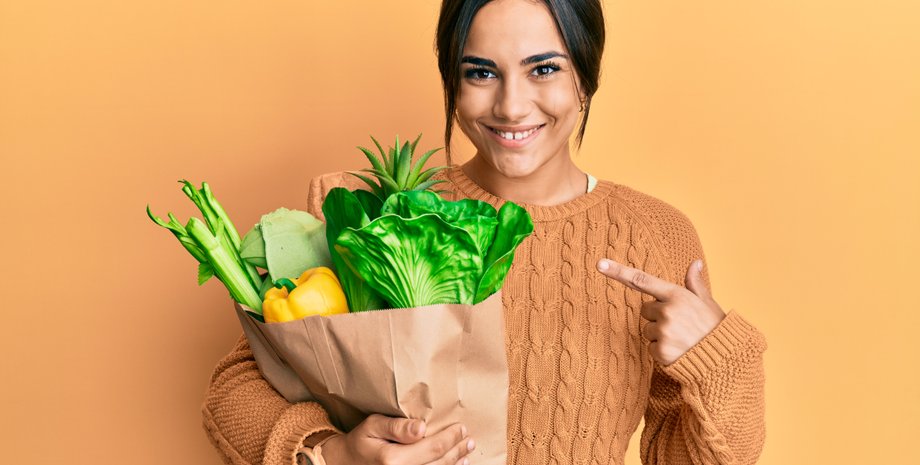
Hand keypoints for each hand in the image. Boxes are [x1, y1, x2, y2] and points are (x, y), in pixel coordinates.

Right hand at [322, 413, 475, 464]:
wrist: (344, 464)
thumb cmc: (361, 441)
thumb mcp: (373, 425)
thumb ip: (398, 427)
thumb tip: (422, 427)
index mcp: (393, 459)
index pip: (433, 447)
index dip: (451, 438)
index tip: (462, 427)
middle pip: (440, 463)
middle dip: (457, 450)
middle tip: (469, 440)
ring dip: (455, 463)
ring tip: (466, 453)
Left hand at [596, 258, 725, 365]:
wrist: (725, 360)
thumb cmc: (714, 328)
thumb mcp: (707, 302)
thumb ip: (695, 283)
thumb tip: (695, 262)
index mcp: (677, 295)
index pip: (642, 280)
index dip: (618, 272)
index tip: (600, 264)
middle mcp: (668, 311)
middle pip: (645, 310)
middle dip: (657, 317)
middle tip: (680, 325)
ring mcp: (664, 331)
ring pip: (647, 330)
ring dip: (660, 335)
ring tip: (682, 339)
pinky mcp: (661, 351)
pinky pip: (650, 348)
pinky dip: (662, 352)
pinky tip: (679, 351)